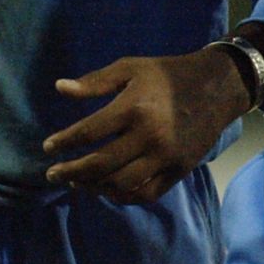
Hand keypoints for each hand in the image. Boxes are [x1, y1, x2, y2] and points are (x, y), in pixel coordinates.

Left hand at [41, 48, 250, 204]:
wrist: (215, 88)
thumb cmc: (165, 74)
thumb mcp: (130, 67)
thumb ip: (95, 81)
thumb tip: (60, 88)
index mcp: (134, 108)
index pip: (89, 132)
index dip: (65, 142)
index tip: (47, 147)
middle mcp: (149, 136)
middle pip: (101, 164)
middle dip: (72, 172)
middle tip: (52, 174)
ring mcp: (165, 157)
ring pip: (122, 184)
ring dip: (94, 187)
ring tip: (76, 183)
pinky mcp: (178, 171)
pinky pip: (146, 193)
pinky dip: (122, 196)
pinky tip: (105, 189)